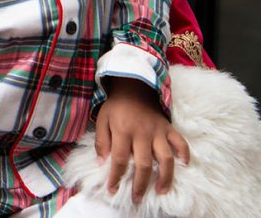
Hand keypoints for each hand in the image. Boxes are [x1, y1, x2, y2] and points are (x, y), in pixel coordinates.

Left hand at [95, 77, 190, 202]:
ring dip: (165, 177)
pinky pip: (180, 143)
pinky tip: (184, 166)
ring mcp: (158, 131)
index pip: (118, 159)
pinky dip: (184, 155)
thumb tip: (102, 162)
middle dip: (140, 184)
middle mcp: (142, 133)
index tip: (112, 190)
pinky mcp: (169, 128)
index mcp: (123, 131)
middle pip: (143, 164)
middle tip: (137, 198)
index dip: (115, 176)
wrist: (133, 86)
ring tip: (161, 191)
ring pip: (165, 158)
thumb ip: (101, 141)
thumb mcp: (101, 120)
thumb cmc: (116, 106)